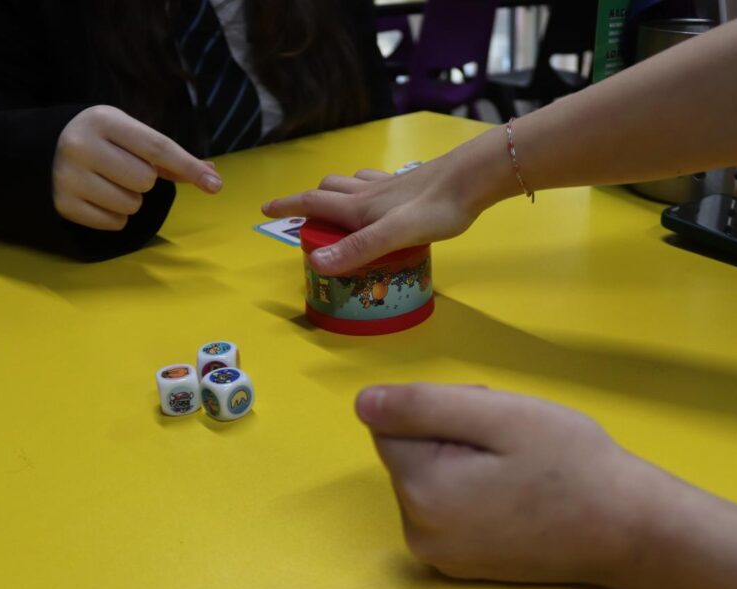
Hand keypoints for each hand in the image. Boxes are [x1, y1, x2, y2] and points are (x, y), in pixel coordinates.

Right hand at [52, 105, 222, 230]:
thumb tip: (212, 173)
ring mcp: (68, 176)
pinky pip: (114, 223)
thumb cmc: (101, 140)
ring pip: (131, 205)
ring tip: (109, 182)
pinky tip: (98, 197)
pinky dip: (114, 216)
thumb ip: (169, 156)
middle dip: (143, 180)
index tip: (215, 185)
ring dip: (130, 199)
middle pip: (146, 180)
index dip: (189, 167)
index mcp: (103, 119)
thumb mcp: (129, 135)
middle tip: (123, 169)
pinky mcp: (63, 204)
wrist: (44, 148)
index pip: (158, 147)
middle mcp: (81, 145)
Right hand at [262, 130, 515, 274]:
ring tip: (334, 205)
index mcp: (359, 207)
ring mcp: (389, 186)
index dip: (287, 207)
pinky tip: (379, 196)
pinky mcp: (410, 184)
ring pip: (351, 183)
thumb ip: (357, 249)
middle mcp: (368, 193)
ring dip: (336, 192)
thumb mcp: (394, 235)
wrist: (472, 179)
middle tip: (301, 214)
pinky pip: (377, 182)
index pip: (313, 204)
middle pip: (329, 190)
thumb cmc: (436, 208)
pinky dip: (365, 187)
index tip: (264, 209)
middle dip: (309, 200)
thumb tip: (317, 262)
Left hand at [355, 383, 666, 583]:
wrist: (628, 529)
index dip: (441, 408)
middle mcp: (418, 533)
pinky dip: (472, 488)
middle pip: (409, 452)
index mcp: (421, 492)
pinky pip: (446, 506)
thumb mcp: (499, 416)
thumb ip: (423, 406)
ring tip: (517, 464)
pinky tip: (515, 489)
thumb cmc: (570, 463)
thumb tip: (363, 402)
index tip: (489, 418)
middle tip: (511, 440)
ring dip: (462, 458)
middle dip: (450, 433)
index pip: (392, 423)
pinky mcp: (462, 565)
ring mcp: (440, 556)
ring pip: (428, 476)